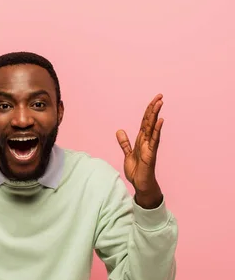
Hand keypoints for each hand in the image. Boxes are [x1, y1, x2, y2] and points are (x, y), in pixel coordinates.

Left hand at [116, 94, 164, 208]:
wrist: (140, 184)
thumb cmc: (137, 170)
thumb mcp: (127, 154)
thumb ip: (124, 142)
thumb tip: (119, 131)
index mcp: (141, 139)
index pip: (145, 122)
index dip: (148, 111)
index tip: (154, 100)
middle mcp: (147, 141)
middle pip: (150, 121)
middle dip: (154, 108)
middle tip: (160, 96)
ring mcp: (150, 146)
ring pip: (153, 128)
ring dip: (156, 115)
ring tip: (160, 103)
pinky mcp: (150, 154)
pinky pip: (154, 140)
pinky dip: (157, 130)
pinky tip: (160, 121)